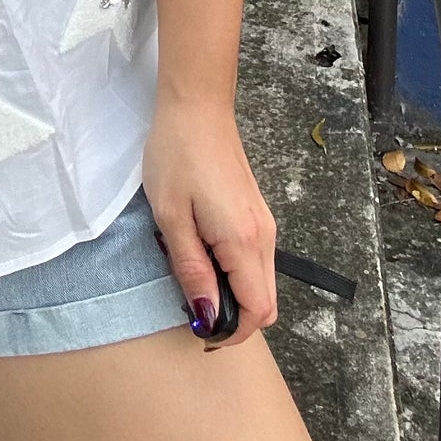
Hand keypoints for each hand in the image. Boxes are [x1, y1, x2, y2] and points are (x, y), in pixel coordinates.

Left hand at [143, 96, 277, 346]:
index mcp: (244, 241)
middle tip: (195, 311)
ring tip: (195, 283)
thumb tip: (208, 316)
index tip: (200, 331)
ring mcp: (265, 224)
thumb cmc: (177, 158)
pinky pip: (257, 262)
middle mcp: (265, 237)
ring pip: (263, 283)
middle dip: (236, 319)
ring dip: (236, 296)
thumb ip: (192, 271)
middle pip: (268, 303)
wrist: (196, 108)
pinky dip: (237, 276)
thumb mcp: (172, 218)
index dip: (233, 332)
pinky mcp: (257, 214)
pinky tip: (205, 259)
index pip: (259, 311)